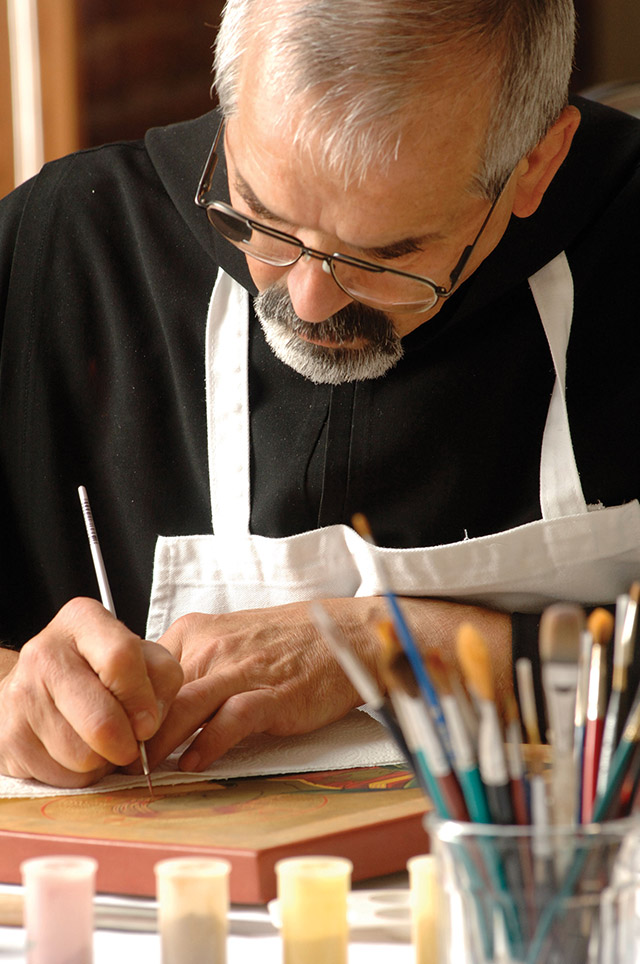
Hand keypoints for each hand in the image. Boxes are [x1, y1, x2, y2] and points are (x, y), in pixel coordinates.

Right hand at [0, 597, 183, 786]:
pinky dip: (78, 774)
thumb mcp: (143, 659)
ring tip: (98, 740)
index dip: (142, 700)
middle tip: (129, 742)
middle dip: (126, 743)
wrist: (38, 688)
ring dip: (102, 760)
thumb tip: (146, 726)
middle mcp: (44, 651)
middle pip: (101, 721)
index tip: (149, 722)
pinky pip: (61, 777)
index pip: (120, 660)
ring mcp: (20, 694)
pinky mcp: (7, 736)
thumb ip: (162, 680)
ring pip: (82, 756)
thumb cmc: (102, 672)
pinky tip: (75, 750)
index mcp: (83, 621)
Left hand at [145, 596, 510, 772]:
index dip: (124, 709)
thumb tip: (154, 709)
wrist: (345, 635)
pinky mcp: (271, 694)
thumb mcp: (228, 641)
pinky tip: (193, 764)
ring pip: (184, 709)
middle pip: (156, 695)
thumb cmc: (288, 643)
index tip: (115, 737)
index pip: (141, 674)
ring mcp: (242, 670)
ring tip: (144, 773)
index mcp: (195, 632)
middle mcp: (212, 646)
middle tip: (117, 766)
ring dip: (159, 745)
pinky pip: (229, 720)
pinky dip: (207, 745)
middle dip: (133, 733)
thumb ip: (192, 667)